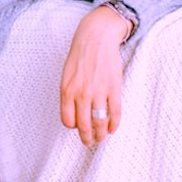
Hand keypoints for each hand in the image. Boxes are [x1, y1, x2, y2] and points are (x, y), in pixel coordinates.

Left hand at [60, 6, 126, 146]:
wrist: (95, 38)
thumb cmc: (79, 56)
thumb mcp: (66, 75)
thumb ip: (69, 94)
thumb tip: (74, 114)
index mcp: (66, 91)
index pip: (68, 120)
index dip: (73, 127)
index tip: (78, 128)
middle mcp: (81, 94)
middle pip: (83, 125)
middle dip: (87, 137)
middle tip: (89, 142)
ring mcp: (98, 92)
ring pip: (99, 123)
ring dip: (100, 135)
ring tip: (101, 138)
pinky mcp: (113, 89)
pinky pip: (114, 113)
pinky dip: (114, 124)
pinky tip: (112, 129)